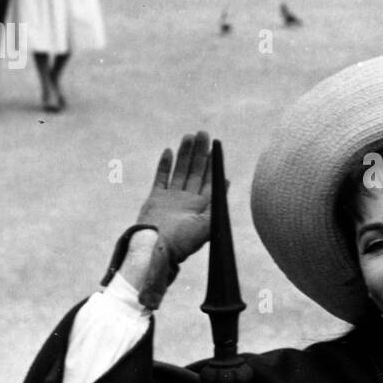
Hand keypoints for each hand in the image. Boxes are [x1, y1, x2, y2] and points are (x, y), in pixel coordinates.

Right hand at [134, 132, 213, 308]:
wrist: (155, 249)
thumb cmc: (182, 241)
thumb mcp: (207, 226)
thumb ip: (217, 205)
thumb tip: (226, 182)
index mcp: (201, 207)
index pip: (210, 181)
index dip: (214, 164)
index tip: (217, 147)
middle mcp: (187, 201)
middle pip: (196, 172)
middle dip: (200, 153)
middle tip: (203, 134)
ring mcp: (171, 199)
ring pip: (180, 171)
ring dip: (185, 154)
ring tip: (189, 136)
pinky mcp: (156, 199)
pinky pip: (161, 178)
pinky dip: (165, 165)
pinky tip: (169, 151)